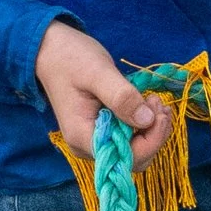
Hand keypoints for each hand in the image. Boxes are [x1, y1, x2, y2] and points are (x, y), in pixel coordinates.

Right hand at [35, 20, 172, 167]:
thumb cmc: (71, 59)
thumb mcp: (98, 73)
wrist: (52, 51)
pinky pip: (128, 138)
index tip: (158, 112)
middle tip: (158, 104)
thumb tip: (147, 120)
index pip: (125, 158)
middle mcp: (88, 146)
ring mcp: (95, 140)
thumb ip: (122, 97)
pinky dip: (144, 125)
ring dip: (152, 130)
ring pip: (134, 150)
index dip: (150, 140)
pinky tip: (149, 105)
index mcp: (83, 136)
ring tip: (155, 102)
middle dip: (153, 135)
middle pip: (133, 159)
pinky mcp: (102, 131)